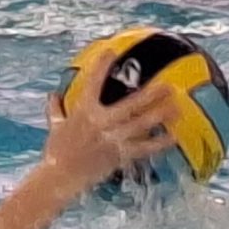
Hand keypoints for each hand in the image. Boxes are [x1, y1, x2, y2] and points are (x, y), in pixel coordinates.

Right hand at [39, 79, 180, 188]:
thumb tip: (52, 96)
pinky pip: (143, 148)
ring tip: (177, 107)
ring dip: (160, 115)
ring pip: (140, 125)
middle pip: (130, 105)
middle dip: (150, 95)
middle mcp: (100, 122)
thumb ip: (56, 109)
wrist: (59, 177)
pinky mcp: (118, 155)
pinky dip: (159, 143)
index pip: (93, 83)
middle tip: (168, 85)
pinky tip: (174, 137)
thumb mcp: (55, 127)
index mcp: (83, 111)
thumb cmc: (56, 152)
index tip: (111, 51)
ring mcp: (111, 139)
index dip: (101, 66)